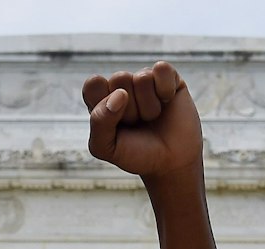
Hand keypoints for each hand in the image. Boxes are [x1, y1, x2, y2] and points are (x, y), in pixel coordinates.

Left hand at [82, 61, 202, 178]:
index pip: (93, 84)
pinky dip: (165, 90)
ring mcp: (145, 80)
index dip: (105, 103)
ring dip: (150, 106)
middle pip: (119, 78)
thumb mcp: (106, 147)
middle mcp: (121, 86)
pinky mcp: (168, 77)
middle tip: (137, 124)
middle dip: (130, 109)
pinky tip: (167, 102)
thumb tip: (120, 94)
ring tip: (152, 118)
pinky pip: (162, 69)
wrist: (171, 163)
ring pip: (143, 78)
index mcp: (101, 99)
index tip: (115, 123)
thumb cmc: (136, 154)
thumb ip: (99, 122)